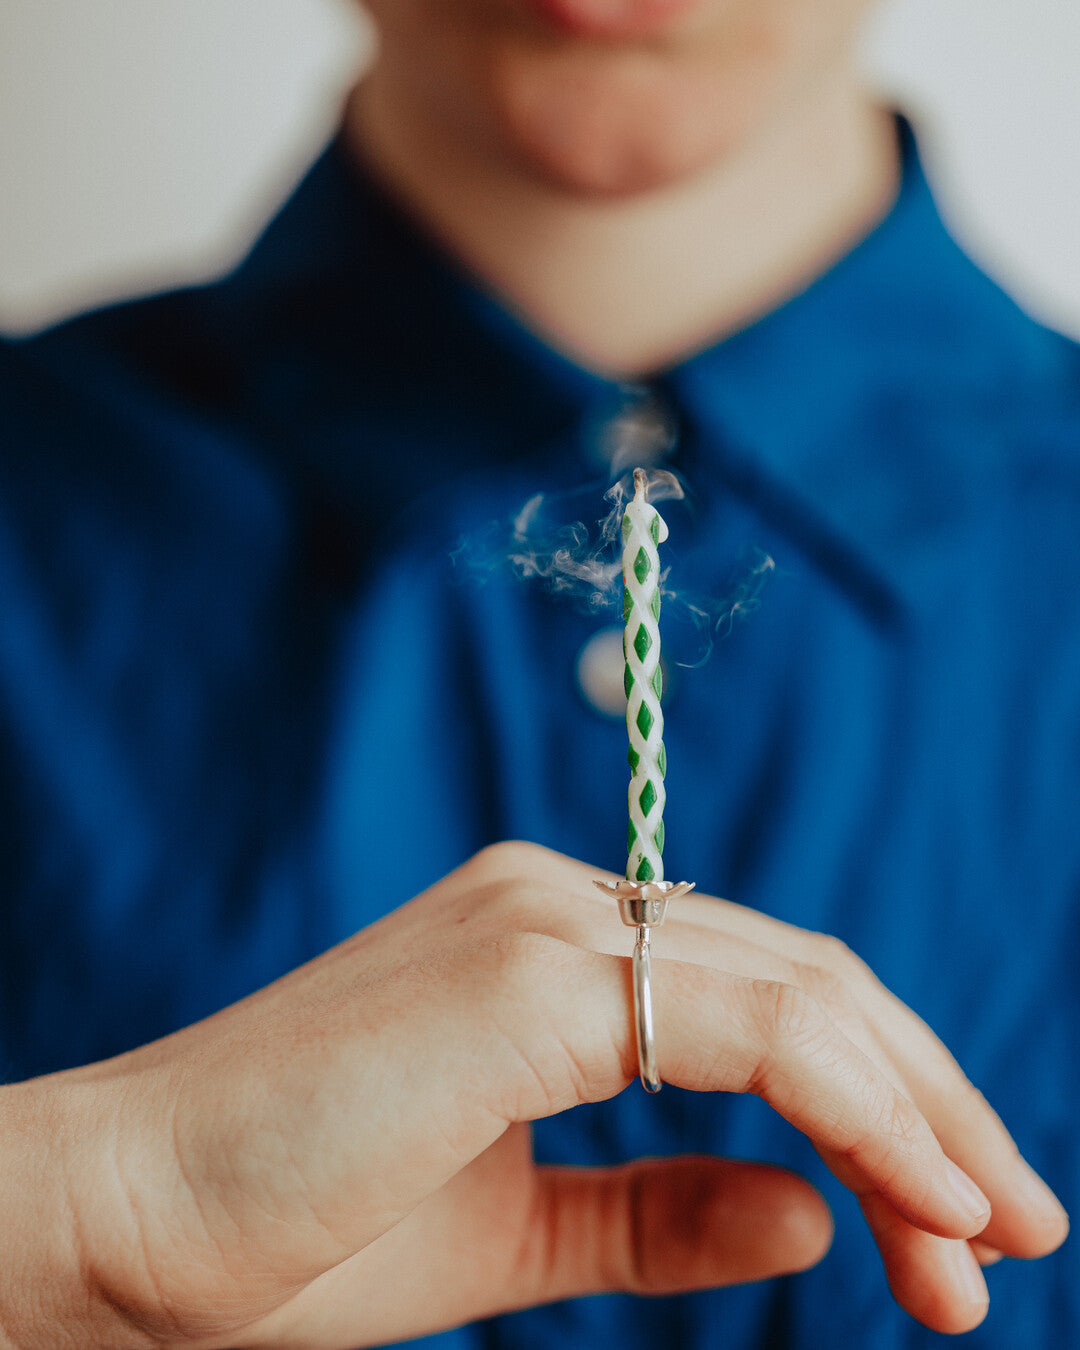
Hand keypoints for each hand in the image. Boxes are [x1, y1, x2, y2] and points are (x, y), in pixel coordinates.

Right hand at [0, 843, 1066, 1346]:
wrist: (126, 1228)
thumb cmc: (294, 1235)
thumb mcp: (516, 1234)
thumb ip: (657, 1209)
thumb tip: (812, 1209)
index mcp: (546, 952)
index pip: (765, 1005)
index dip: (882, 1111)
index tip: (954, 1236)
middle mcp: (554, 906)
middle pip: (810, 985)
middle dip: (928, 1111)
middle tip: (1012, 1238)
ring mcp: (542, 924)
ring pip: (801, 994)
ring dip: (914, 1115)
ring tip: (986, 1243)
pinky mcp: (529, 972)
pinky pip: (749, 1024)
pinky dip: (854, 1102)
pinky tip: (917, 1198)